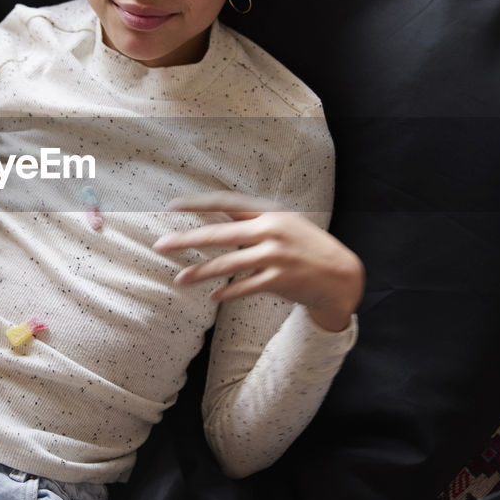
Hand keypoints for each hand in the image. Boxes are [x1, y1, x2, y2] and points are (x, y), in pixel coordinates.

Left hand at [153, 191, 363, 331]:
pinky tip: (212, 298)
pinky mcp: (279, 280)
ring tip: (179, 279)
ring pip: (227, 263)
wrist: (339, 275)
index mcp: (269, 213)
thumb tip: (218, 213)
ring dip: (200, 272)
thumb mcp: (283, 224)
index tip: (171, 206)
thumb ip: (252, 220)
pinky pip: (244, 287)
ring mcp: (275, 256)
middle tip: (160, 246)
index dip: (197, 204)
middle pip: (219, 233)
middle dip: (186, 240)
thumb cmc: (305, 247)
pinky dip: (227, 293)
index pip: (226, 202)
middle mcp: (270, 230)